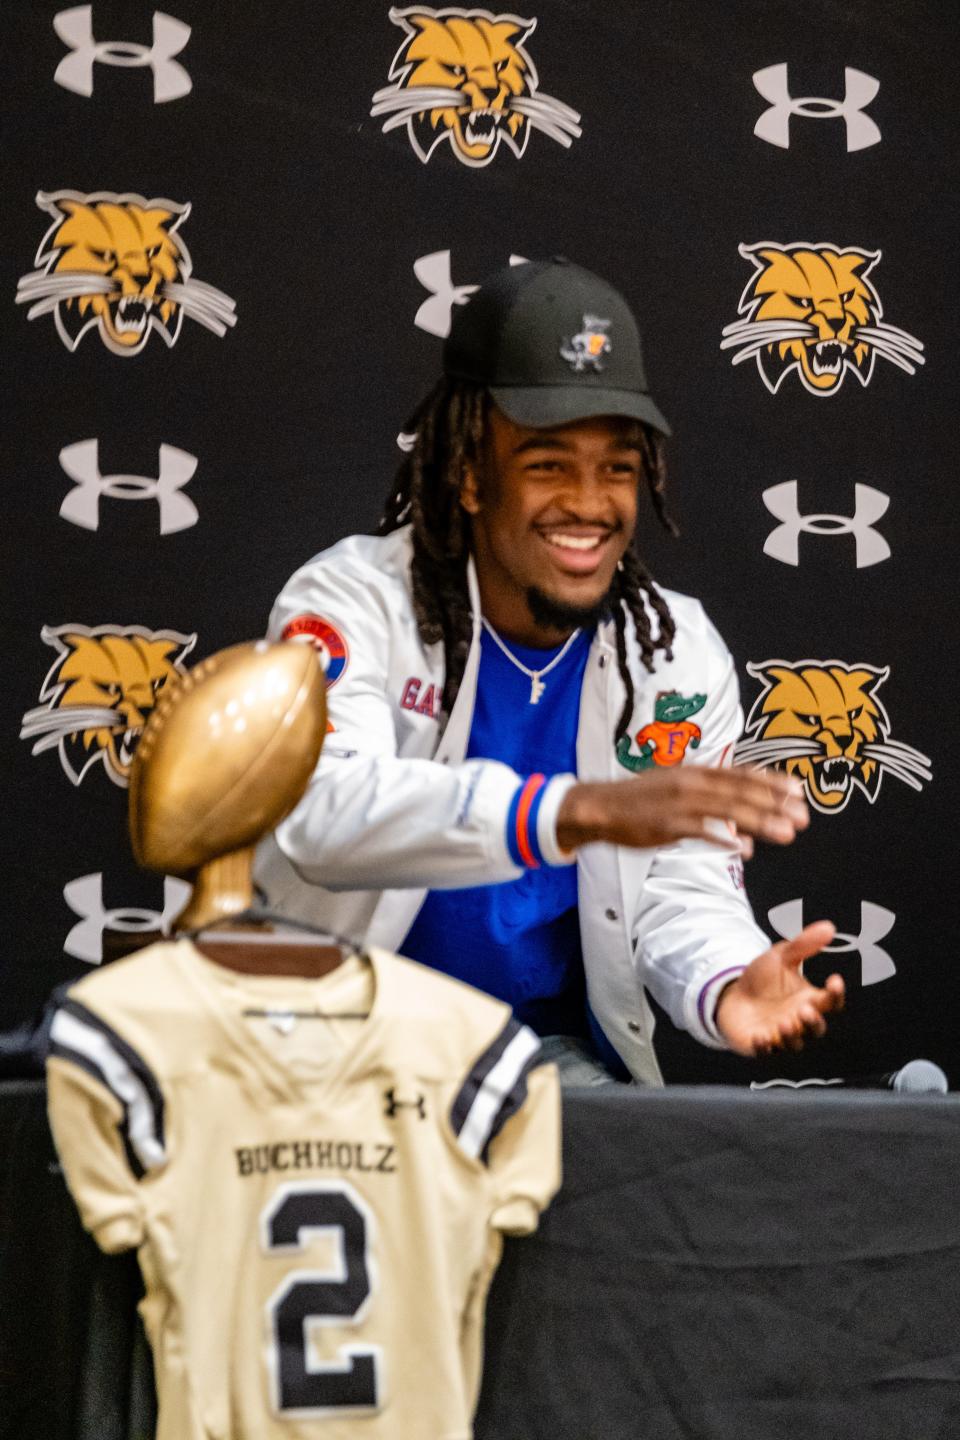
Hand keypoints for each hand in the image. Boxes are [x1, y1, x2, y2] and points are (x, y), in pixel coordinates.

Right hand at [555, 766, 807, 853]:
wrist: (601, 806)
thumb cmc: (641, 800)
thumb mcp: (677, 788)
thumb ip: (709, 802)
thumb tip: (741, 826)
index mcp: (696, 772)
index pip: (741, 774)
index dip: (771, 781)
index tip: (798, 789)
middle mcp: (692, 783)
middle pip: (741, 792)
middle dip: (775, 804)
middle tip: (804, 816)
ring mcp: (680, 803)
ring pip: (728, 810)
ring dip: (760, 821)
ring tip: (786, 833)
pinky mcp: (666, 824)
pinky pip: (700, 831)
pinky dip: (722, 837)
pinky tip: (743, 847)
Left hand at [714, 922, 844, 1055]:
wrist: (732, 993)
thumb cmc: (763, 979)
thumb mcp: (781, 956)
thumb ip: (803, 945)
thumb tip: (829, 927)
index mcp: (810, 1000)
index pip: (831, 1002)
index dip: (836, 994)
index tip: (834, 980)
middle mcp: (799, 1021)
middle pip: (816, 1029)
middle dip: (814, 1021)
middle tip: (805, 1009)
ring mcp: (781, 1036)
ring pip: (795, 1043)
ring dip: (792, 1036)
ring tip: (785, 1023)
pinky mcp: (761, 1045)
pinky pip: (767, 1053)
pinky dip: (765, 1048)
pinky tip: (760, 1036)